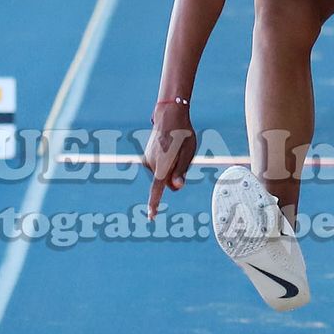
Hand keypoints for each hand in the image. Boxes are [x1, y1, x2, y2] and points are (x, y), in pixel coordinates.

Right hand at [142, 101, 196, 218]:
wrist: (169, 116)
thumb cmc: (182, 135)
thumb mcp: (188, 153)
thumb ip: (181, 171)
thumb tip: (176, 186)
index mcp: (161, 165)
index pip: (157, 189)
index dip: (155, 204)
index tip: (151, 217)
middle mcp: (151, 164)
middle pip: (166, 182)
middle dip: (175, 176)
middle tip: (182, 156)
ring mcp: (147, 160)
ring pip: (162, 174)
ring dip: (170, 167)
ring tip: (175, 149)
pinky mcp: (146, 156)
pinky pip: (158, 167)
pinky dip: (165, 162)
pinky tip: (169, 147)